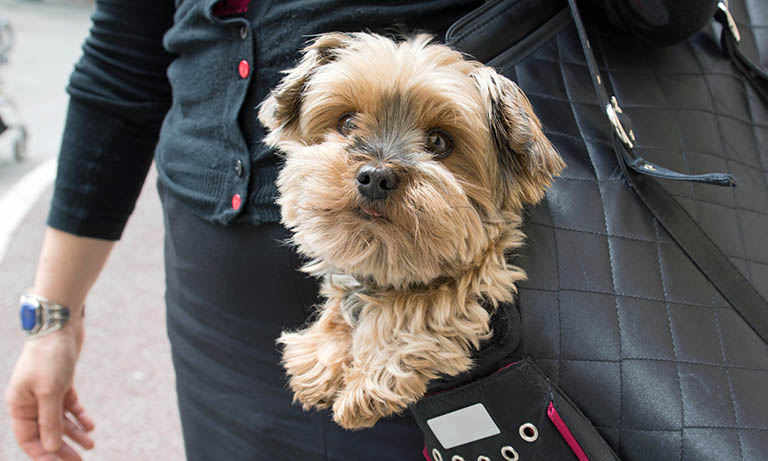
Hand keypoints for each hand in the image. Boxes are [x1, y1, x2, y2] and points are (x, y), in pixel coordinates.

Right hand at [5, 321, 94, 459]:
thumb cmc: (49, 357)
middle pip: (45, 432)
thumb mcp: (50, 391)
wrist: (60, 325)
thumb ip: (49, 420)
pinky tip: (90, 426)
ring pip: (59, 420)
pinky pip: (69, 406)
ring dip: (74, 434)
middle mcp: (30, 400)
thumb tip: (50, 447)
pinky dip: (79, 416)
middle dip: (61, 448)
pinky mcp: (61, 383)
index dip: (43, 454)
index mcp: (19, 405)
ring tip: (91, 446)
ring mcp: (46, 391)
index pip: (28, 439)